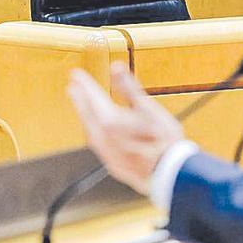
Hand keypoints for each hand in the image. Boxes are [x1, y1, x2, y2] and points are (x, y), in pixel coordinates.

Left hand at [68, 61, 184, 194]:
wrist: (170, 175)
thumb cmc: (163, 141)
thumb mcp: (148, 108)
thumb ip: (129, 88)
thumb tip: (116, 67)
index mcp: (110, 121)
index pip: (93, 97)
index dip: (85, 84)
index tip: (76, 74)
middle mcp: (103, 138)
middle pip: (87, 114)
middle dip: (79, 99)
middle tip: (72, 87)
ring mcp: (107, 153)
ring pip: (89, 131)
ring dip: (84, 116)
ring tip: (81, 107)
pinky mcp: (114, 165)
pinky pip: (97, 145)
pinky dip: (94, 133)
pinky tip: (98, 133)